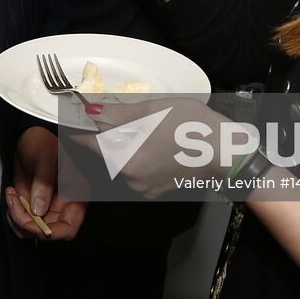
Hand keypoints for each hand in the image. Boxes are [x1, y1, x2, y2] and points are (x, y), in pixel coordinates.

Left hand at [4, 126, 84, 240]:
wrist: (27, 138)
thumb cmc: (42, 142)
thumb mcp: (45, 158)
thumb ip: (44, 182)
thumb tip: (38, 210)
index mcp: (74, 197)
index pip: (68, 228)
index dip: (52, 233)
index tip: (33, 225)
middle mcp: (61, 207)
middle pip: (46, 233)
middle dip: (27, 224)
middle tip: (14, 203)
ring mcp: (45, 208)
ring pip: (31, 231)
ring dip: (16, 219)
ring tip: (11, 195)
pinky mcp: (31, 206)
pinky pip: (21, 222)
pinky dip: (12, 214)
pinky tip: (11, 194)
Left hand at [86, 97, 226, 197]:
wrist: (226, 150)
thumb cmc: (191, 127)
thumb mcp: (151, 111)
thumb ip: (117, 113)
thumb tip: (90, 111)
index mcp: (126, 161)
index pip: (90, 144)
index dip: (80, 127)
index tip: (73, 115)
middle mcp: (132, 180)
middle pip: (108, 151)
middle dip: (107, 132)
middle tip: (112, 111)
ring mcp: (146, 187)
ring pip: (123, 160)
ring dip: (124, 142)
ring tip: (140, 123)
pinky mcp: (158, 189)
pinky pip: (138, 169)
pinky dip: (139, 154)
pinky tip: (153, 138)